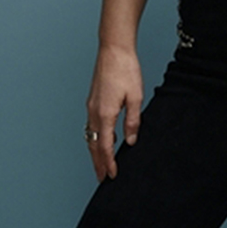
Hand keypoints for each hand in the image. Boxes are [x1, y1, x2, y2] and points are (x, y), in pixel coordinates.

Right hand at [85, 44, 142, 181]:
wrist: (114, 49)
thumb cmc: (126, 69)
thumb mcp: (136, 97)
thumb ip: (133, 122)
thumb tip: (130, 141)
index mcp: (105, 114)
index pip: (105, 147)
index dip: (108, 163)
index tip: (112, 176)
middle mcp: (93, 112)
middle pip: (93, 145)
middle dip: (97, 163)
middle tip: (102, 178)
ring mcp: (91, 105)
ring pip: (90, 135)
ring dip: (95, 151)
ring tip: (101, 163)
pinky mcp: (92, 99)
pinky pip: (91, 125)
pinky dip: (95, 137)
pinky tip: (102, 139)